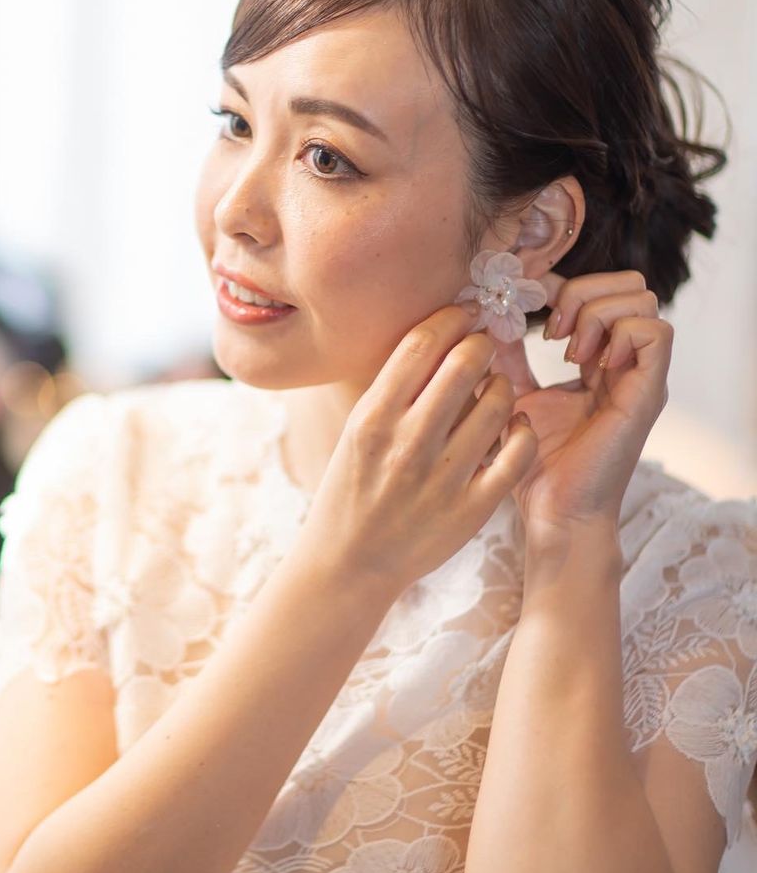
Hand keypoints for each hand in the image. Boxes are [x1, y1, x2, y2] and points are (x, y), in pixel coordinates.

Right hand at [303, 302, 538, 594]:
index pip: (421, 344)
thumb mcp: (357, 430)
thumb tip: (436, 335)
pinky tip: (513, 426)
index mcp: (372, 418)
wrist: (350, 561)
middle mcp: (407, 444)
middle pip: (464, 363)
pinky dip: (521, 431)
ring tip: (495, 388)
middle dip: (482, 343)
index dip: (451, 316)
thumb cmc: (352, 485)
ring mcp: (443, 478)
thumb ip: (394, 388)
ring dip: (503, 385)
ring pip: (498, 404)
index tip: (465, 310)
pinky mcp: (473, 508)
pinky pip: (517, 454)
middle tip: (485, 343)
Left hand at [487, 269, 671, 557]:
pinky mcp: (647, 394)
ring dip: (596, 312)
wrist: (551, 512)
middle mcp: (624, 365)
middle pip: (630, 286)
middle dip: (584, 291)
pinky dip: (618, 332)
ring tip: (565, 350)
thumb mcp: (510, 395)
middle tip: (550, 331)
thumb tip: (485, 315)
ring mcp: (639, 377)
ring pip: (643, 300)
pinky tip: (586, 363)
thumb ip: (506, 356)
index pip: (599, 292)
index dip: (562, 284)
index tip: (525, 303)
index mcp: (597, 363)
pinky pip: (655, 333)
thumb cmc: (531, 464)